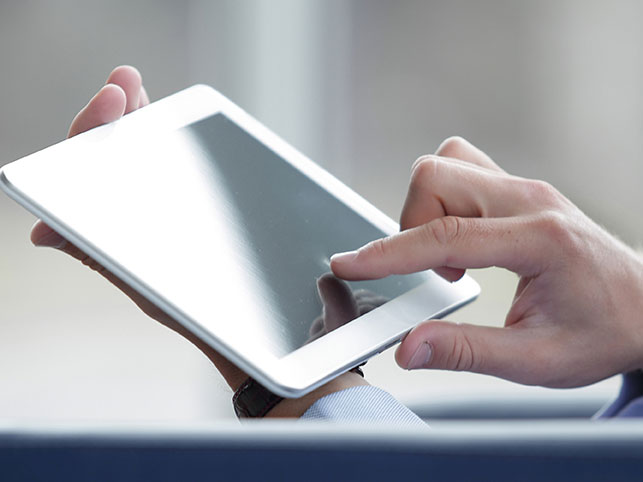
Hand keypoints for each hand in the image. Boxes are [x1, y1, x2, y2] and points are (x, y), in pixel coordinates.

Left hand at [30, 67, 365, 416]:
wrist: (259, 334)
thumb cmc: (207, 318)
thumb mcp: (149, 286)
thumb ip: (101, 256)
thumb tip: (43, 232)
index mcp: (110, 234)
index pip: (83, 172)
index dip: (91, 131)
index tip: (112, 99)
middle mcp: (134, 220)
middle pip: (109, 156)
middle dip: (112, 113)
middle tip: (125, 81)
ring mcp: (166, 215)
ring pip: (139, 159)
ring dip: (136, 121)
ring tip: (136, 90)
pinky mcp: (196, 217)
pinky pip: (174, 173)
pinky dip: (168, 144)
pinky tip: (171, 126)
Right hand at [331, 136, 642, 387]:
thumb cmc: (604, 331)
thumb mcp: (538, 361)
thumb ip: (466, 352)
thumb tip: (410, 346)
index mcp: (538, 239)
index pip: (444, 235)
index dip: (387, 252)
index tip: (351, 263)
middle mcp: (530, 199)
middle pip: (437, 176)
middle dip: (411, 224)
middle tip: (436, 272)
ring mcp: (526, 188)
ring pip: (447, 162)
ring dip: (428, 206)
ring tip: (450, 255)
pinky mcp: (520, 189)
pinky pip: (464, 167)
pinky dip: (445, 198)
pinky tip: (462, 236)